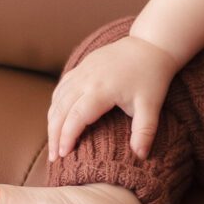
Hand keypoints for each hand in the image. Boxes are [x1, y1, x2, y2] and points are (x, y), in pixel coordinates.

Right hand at [47, 33, 178, 162]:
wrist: (150, 45)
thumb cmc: (151, 77)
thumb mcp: (151, 105)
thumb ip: (145, 131)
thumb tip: (141, 156)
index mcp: (102, 89)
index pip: (76, 116)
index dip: (66, 137)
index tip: (62, 155)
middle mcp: (86, 79)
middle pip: (61, 110)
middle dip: (54, 134)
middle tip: (54, 158)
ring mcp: (82, 71)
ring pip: (58, 98)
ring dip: (52, 121)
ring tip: (53, 143)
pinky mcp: (82, 66)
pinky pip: (62, 87)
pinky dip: (55, 105)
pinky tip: (56, 118)